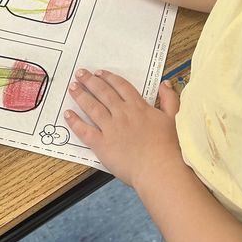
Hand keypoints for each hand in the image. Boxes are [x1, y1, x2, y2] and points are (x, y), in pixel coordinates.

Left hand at [65, 69, 181, 187]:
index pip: (121, 86)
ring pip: (92, 107)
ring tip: (72, 87)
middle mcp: (122, 114)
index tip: (100, 72)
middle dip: (90, 81)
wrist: (159, 169)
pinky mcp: (101, 145)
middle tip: (80, 73)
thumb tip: (165, 83)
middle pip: (103, 93)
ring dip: (81, 95)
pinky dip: (74, 121)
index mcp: (138, 107)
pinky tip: (67, 114)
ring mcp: (110, 128)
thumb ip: (169, 99)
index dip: (109, 78)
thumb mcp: (174, 118)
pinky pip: (84, 130)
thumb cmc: (169, 147)